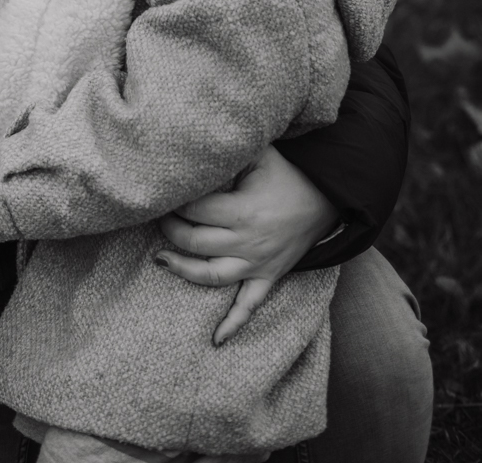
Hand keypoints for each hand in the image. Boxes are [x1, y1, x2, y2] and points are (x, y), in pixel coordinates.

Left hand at [155, 145, 338, 344]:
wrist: (327, 199)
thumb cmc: (287, 173)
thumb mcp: (259, 154)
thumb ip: (229, 152)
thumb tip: (195, 145)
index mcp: (243, 210)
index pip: (194, 210)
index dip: (174, 201)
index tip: (163, 192)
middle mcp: (248, 242)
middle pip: (195, 242)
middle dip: (170, 229)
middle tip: (157, 216)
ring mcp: (258, 264)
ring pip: (211, 276)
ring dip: (182, 270)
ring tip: (159, 259)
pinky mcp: (268, 277)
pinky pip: (249, 306)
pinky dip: (232, 324)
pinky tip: (215, 340)